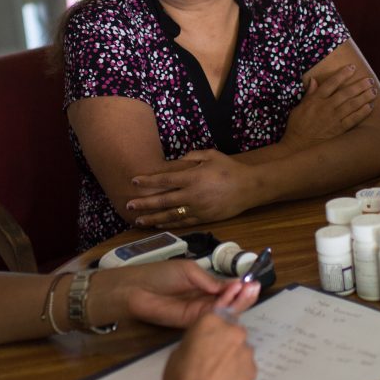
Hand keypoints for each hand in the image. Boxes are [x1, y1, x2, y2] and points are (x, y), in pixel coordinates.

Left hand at [110, 262, 260, 328]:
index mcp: (204, 287)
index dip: (240, 286)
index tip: (253, 281)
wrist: (137, 288)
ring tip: (249, 290)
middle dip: (243, 295)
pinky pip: (212, 316)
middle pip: (230, 302)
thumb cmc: (160, 274)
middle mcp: (204, 301)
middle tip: (255, 287)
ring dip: (238, 301)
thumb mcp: (189, 271)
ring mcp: (199, 312)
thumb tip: (231, 285)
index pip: (228, 289)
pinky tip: (233, 296)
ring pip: (224, 310)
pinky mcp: (192, 322)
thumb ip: (210, 280)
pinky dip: (224, 307)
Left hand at [127, 150, 253, 228]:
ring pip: (171, 215)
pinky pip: (183, 222)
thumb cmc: (229, 168)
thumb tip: (178, 161)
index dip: (148, 181)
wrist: (249, 187)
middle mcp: (192, 194)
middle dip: (144, 203)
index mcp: (193, 177)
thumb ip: (192, 156)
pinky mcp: (204, 218)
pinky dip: (170, 224)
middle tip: (129, 205)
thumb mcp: (211, 155)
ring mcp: (198, 209)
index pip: (165, 179)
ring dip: (153, 218)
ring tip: (139, 220)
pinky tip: (159, 224)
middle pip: (163, 200)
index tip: (134, 181)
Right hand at [161, 308, 256, 379]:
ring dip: (234, 356)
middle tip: (214, 357)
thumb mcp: (181, 348)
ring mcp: (246, 350)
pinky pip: (247, 366)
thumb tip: (205, 344)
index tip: (207, 341)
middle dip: (226, 341)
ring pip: (242, 349)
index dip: (212, 330)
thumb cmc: (181, 374)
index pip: (216, 317)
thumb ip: (199, 339)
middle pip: (233, 331)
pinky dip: (240, 371)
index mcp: (212, 320)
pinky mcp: (253, 368)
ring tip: (221, 373)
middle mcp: (233, 330)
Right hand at [282, 64, 376, 149]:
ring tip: (373, 91)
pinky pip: (353, 119)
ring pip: (352, 105)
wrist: (297, 146)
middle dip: (359, 85)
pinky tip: (370, 107)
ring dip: (364, 97)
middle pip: (346, 93)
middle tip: (369, 80)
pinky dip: (362, 112)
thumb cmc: (297, 126)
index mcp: (315, 100)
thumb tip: (314, 80)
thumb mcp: (299, 107)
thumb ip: (309, 94)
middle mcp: (326, 107)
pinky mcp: (338, 130)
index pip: (331, 83)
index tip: (352, 67)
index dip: (342, 74)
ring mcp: (333, 119)